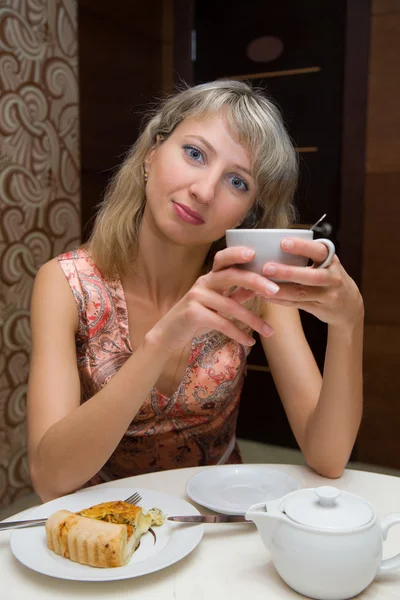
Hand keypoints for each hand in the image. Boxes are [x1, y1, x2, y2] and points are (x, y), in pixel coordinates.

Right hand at [148, 247, 278, 351]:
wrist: (169, 333)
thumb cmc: (196, 316)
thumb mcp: (217, 304)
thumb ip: (236, 294)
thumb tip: (258, 287)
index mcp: (210, 277)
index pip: (224, 259)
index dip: (238, 254)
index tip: (256, 254)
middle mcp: (203, 283)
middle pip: (231, 275)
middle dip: (255, 281)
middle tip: (275, 290)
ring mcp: (196, 297)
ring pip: (230, 305)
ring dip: (252, 319)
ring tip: (269, 331)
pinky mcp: (193, 314)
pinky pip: (222, 323)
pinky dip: (238, 334)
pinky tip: (249, 341)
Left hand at [261, 237, 363, 329]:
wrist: (349, 304)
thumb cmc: (329, 277)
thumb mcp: (325, 264)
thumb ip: (307, 257)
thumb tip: (273, 248)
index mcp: (331, 260)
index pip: (319, 251)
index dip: (301, 247)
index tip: (283, 243)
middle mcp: (333, 277)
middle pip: (310, 276)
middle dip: (287, 272)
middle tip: (266, 268)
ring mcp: (328, 295)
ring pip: (302, 293)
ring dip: (280, 289)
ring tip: (261, 286)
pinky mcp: (321, 309)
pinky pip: (297, 304)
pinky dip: (281, 300)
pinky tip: (266, 297)